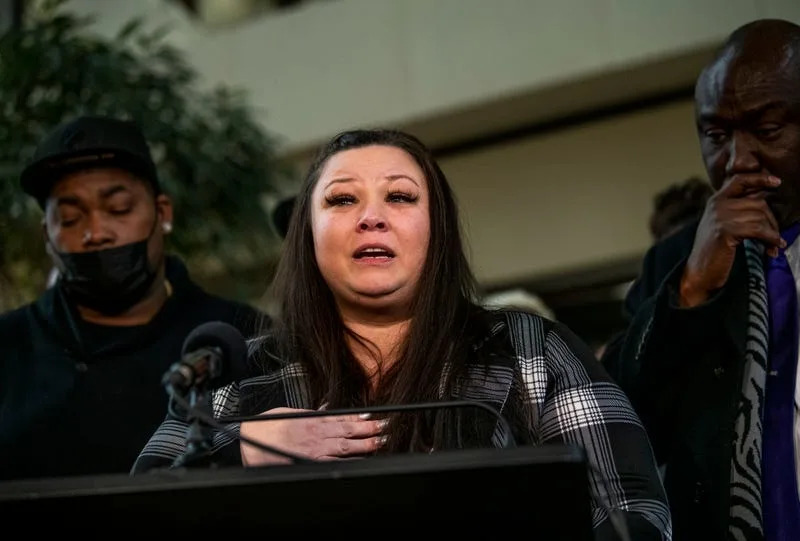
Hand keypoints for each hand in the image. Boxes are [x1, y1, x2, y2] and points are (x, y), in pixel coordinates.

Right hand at [240, 407, 386, 466]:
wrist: (249, 441)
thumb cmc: (267, 427)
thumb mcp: (291, 413)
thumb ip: (311, 413)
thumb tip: (324, 409)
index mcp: (313, 420)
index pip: (343, 418)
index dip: (360, 418)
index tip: (374, 417)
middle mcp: (317, 434)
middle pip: (349, 432)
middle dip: (370, 430)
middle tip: (387, 428)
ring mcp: (315, 450)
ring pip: (346, 446)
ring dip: (366, 444)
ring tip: (382, 441)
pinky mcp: (310, 463)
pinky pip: (335, 461)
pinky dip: (350, 460)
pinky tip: (363, 459)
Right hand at [680, 174, 784, 306]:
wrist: (699, 273)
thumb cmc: (714, 252)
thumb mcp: (722, 225)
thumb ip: (736, 211)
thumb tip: (764, 204)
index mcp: (715, 200)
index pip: (740, 179)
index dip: (759, 178)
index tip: (776, 182)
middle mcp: (716, 205)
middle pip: (758, 202)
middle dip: (772, 221)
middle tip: (775, 237)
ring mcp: (720, 216)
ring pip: (760, 217)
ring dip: (772, 233)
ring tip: (774, 246)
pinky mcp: (725, 231)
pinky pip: (758, 230)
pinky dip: (770, 240)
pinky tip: (773, 249)